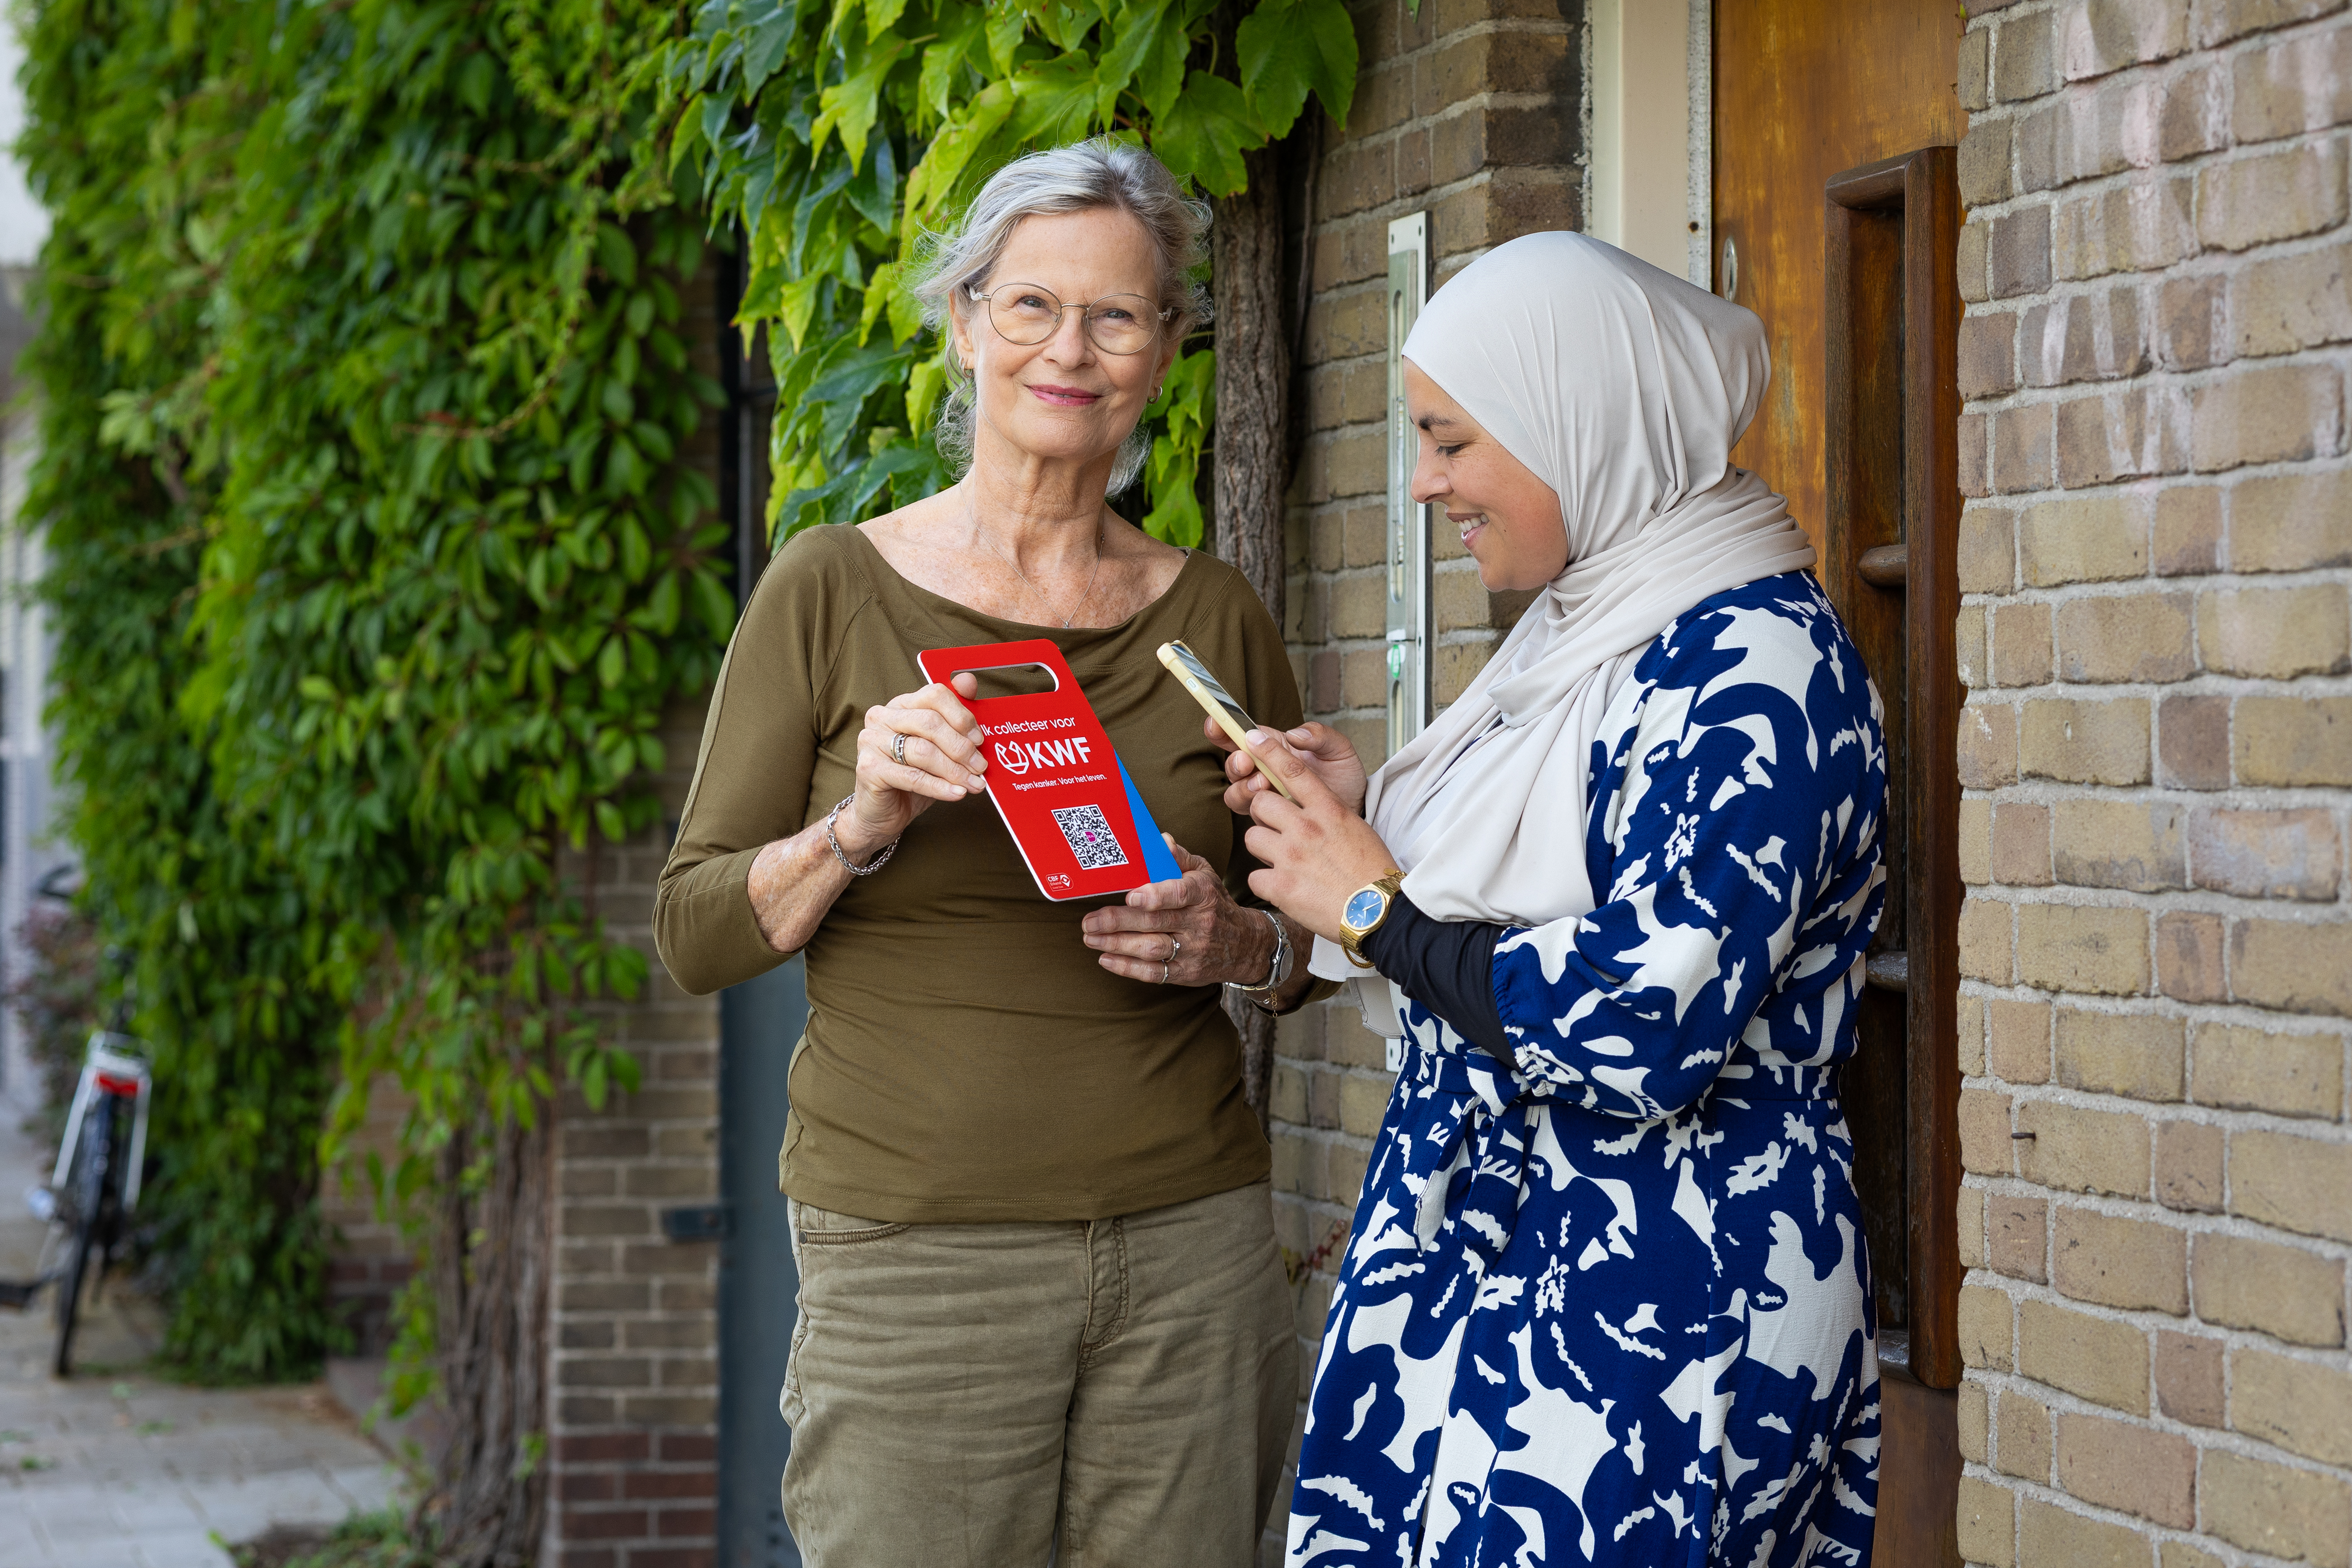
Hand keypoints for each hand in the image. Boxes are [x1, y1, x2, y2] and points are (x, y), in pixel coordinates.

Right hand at [843, 672, 986, 858]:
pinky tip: (957, 794)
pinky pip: (912, 776)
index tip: (980, 739)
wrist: (882, 812)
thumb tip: (969, 680)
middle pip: (930, 722)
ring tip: (974, 784)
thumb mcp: (937, 747)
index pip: (934, 695)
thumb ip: (953, 716)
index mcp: (901, 705)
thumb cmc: (913, 776)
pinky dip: (940, 787)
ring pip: (923, 750)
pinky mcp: (869, 768)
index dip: (961, 716)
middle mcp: (881, 717)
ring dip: (955, 770)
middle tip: (981, 766)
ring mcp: (871, 741)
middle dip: (962, 747)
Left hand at [1081, 838, 1276, 985]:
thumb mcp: (1204, 875)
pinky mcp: (1186, 972)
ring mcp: (1193, 950)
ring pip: (1151, 949)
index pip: (1180, 894)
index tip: (1130, 895)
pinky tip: (1106, 959)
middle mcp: (1199, 923)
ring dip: (1117, 944)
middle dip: (1118, 921)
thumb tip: (1160, 840)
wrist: (1245, 944)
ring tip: (1090, 937)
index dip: (1155, 895)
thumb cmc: (1215, 903)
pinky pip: (1154, 973)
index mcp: (1202, 894)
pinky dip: (1127, 968)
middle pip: (1155, 923)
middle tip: (1088, 921)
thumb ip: (1179, 858)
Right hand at [1212, 718, 1367, 815]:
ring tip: (1263, 784)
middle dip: (1235, 761)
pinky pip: (1247, 812)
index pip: (1243, 734)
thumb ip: (1320, 736)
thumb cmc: (1345, 777)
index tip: (1216, 723)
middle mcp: (1264, 769)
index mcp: (1276, 746)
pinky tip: (1272, 803)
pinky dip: (1252, 806)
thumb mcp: (1339, 750)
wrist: (1355, 810)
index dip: (1223, 727)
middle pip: (1233, 763)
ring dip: (1243, 786)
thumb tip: (1294, 734)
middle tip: (1248, 761)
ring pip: (1234, 789)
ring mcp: (1265, 794)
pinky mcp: (1269, 817)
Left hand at [1240, 733, 1399, 943]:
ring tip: (1285, 863)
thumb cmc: (1371, 872)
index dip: (1268, 751)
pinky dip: (1266, 884)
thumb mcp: (1355, 828)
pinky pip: (1254, 877)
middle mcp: (1306, 827)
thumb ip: (1327, 812)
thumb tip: (1306, 806)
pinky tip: (1286, 889)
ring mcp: (1291, 856)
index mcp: (1328, 810)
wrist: (1379, 913)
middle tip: (1278, 831)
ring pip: (1252, 837)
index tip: (1253, 738)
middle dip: (1264, 815)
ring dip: (1264, 849)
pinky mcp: (1280, 886)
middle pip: (1260, 803)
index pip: (1293, 770)